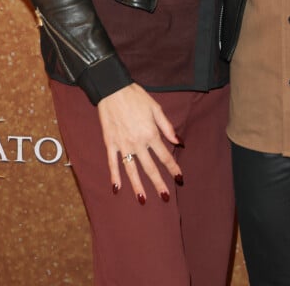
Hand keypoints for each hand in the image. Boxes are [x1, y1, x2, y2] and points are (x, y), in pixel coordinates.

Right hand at [97, 83, 182, 202]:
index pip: (165, 156)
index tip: (180, 178)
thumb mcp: (156, 108)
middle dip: (159, 183)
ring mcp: (123, 145)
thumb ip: (167, 127)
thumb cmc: (136, 97)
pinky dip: (114, 176)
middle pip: (150, 168)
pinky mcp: (110, 144)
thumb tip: (179, 142)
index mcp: (151, 134)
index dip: (173, 168)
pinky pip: (113, 163)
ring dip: (138, 186)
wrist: (113, 90)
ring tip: (143, 200)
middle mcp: (138, 143)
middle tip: (165, 197)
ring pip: (131, 170)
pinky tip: (117, 188)